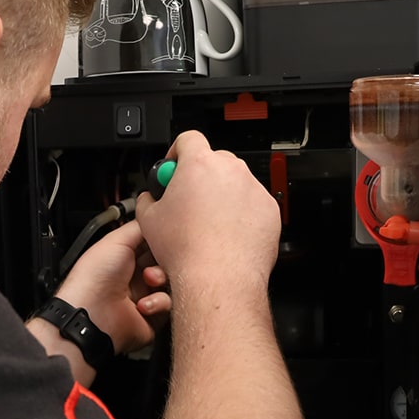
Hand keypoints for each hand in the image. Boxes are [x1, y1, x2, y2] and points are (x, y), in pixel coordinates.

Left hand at [55, 219, 169, 354]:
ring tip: (149, 281)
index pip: (155, 245)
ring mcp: (147, 296)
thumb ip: (140, 226)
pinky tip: (143, 304)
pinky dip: (159, 302)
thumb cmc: (94, 277)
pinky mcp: (155, 317)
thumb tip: (157, 215)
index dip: (163, 241)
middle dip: (165, 260)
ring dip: (162, 280)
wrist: (92, 314)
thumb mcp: (117, 240)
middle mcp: (137, 276)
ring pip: (173, 283)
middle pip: (168, 263)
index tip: (169, 238)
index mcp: (127, 258)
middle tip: (155, 261)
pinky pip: (170, 305)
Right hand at [133, 130, 280, 299]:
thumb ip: (148, 199)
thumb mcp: (149, 220)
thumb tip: (150, 198)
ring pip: (236, 183)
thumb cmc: (187, 251)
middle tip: (190, 200)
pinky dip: (243, 214)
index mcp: (200, 165)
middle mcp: (231, 171)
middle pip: (215, 161)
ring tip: (209, 225)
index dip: (178, 151)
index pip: (189, 139)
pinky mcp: (270, 210)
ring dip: (223, 196)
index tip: (175, 166)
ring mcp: (254, 190)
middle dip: (202, 176)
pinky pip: (253, 204)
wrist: (219, 279)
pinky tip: (228, 234)